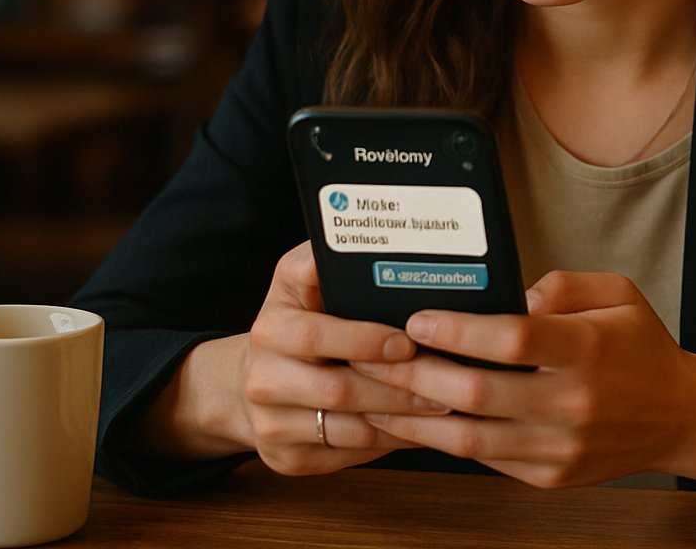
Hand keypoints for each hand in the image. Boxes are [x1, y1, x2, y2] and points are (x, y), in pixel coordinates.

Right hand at [240, 241, 451, 474]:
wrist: (248, 381)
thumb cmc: (294, 322)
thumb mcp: (298, 280)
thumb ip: (324, 259)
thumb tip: (371, 236)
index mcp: (270, 329)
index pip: (316, 335)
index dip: (364, 340)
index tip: (408, 340)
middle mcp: (262, 379)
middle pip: (338, 390)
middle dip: (399, 387)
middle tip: (447, 383)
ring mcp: (270, 424)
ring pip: (348, 431)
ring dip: (401, 421)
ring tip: (444, 408)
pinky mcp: (285, 459)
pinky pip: (346, 457)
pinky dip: (388, 445)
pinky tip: (418, 430)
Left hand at [350, 271, 695, 493]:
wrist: (680, 417)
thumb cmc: (640, 347)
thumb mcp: (617, 292)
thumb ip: (562, 284)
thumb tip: (507, 293)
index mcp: (588, 350)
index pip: (512, 340)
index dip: (458, 330)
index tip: (418, 319)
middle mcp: (572, 404)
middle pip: (478, 393)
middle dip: (417, 375)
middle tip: (375, 356)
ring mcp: (560, 448)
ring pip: (470, 438)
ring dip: (414, 417)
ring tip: (373, 396)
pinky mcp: (549, 476)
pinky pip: (484, 459)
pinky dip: (443, 441)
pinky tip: (412, 422)